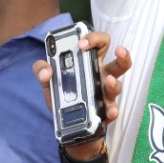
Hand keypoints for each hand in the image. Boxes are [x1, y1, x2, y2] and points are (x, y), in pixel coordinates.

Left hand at [32, 31, 130, 161]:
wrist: (66, 124)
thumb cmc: (61, 96)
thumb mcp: (47, 81)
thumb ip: (41, 70)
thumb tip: (45, 71)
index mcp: (88, 63)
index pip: (99, 44)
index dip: (93, 38)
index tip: (81, 43)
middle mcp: (101, 76)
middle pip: (119, 61)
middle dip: (123, 54)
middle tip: (118, 49)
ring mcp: (105, 94)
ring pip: (117, 85)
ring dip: (114, 83)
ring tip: (108, 81)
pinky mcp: (104, 111)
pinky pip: (112, 110)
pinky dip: (112, 111)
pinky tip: (109, 112)